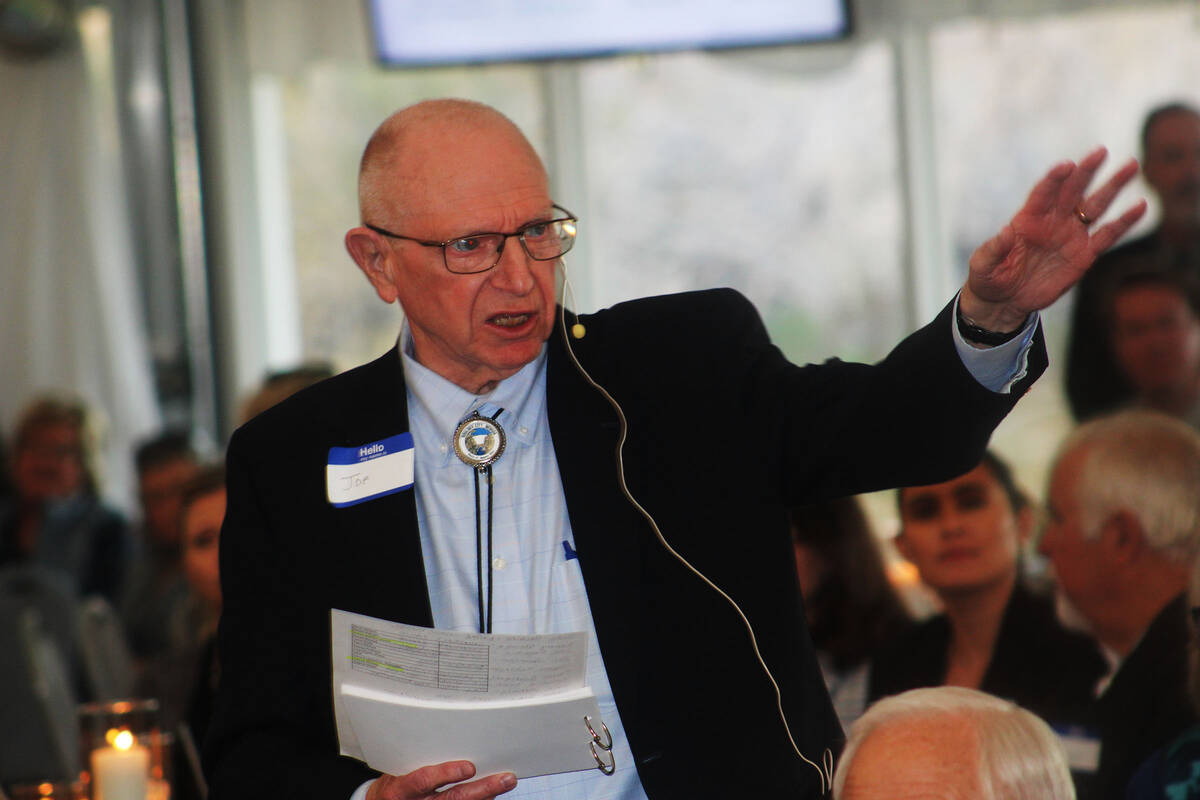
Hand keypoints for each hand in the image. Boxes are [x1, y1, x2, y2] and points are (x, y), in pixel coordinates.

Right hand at [367, 761, 516, 799]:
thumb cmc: (393, 782)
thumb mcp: (397, 767)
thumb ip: (421, 757)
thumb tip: (453, 741)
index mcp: (401, 788)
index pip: (423, 780)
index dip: (445, 774)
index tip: (469, 767)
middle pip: (452, 799)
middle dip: (482, 788)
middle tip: (504, 778)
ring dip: (486, 797)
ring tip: (503, 784)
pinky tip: (491, 796)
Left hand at [960, 146, 1147, 330]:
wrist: (1004, 301)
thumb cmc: (989, 278)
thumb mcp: (982, 265)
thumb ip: (993, 249)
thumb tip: (1004, 233)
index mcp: (1027, 218)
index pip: (1043, 192)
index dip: (1054, 179)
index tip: (1066, 165)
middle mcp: (1052, 221)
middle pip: (1073, 190)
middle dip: (1086, 171)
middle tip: (1101, 151)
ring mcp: (1070, 235)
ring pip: (1095, 206)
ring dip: (1112, 186)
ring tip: (1131, 166)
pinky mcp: (1084, 254)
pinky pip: (1107, 235)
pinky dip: (1123, 222)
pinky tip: (1140, 206)